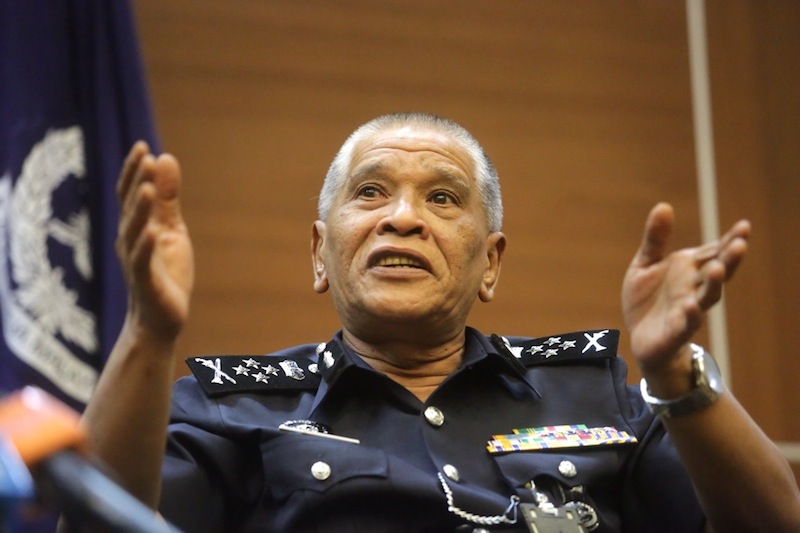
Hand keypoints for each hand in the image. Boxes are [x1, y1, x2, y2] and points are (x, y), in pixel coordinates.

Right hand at [115, 142, 193, 343]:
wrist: (160, 318)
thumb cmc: (164, 271)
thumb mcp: (171, 229)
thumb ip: (167, 198)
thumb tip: (164, 158)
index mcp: (136, 226)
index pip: (131, 193)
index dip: (135, 170)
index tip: (142, 146)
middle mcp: (130, 240)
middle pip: (129, 206)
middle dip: (135, 181)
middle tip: (143, 156)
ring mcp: (136, 261)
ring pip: (135, 232)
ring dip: (139, 210)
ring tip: (146, 187)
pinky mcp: (146, 282)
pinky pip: (143, 262)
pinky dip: (147, 246)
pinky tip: (153, 232)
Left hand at [622, 203, 748, 374]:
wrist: (639, 338)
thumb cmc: (647, 299)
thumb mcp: (645, 264)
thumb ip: (655, 239)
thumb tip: (664, 206)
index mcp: (689, 269)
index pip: (713, 252)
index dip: (729, 240)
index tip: (744, 226)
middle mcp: (694, 288)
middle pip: (716, 272)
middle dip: (728, 259)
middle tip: (740, 244)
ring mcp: (687, 310)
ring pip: (707, 297)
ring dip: (714, 284)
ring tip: (717, 268)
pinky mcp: (675, 331)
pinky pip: (686, 323)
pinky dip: (690, 315)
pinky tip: (691, 305)